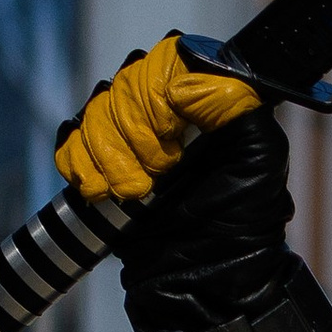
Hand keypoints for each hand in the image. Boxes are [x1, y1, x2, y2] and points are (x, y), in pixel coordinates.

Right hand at [55, 32, 260, 204]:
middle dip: (136, 135)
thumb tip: (184, 81)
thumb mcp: (261, 158)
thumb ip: (234, 106)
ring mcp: (130, 133)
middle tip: (163, 173)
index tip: (170, 135)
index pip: (162, 60)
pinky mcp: (103, 161)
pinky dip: (83, 165)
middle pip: (123, 85)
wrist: (206, 271)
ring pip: (94, 112)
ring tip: (138, 193)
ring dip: (112, 156)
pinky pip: (71, 142)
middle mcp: (164, 107)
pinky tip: (104, 191)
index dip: (156, 96)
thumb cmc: (243, 216)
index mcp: (203, 97)